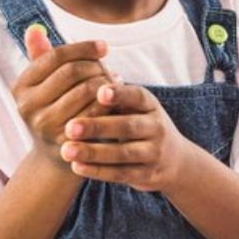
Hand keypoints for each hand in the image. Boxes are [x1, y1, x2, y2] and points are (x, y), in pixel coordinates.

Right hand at [13, 25, 117, 163]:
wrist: (57, 156)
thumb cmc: (54, 109)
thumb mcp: (43, 85)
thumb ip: (41, 57)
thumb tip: (35, 29)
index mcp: (20, 86)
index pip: (55, 56)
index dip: (82, 47)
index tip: (104, 46)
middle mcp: (27, 106)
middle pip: (72, 71)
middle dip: (96, 65)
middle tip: (109, 69)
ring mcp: (45, 125)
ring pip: (87, 89)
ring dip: (106, 82)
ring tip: (114, 83)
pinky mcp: (66, 140)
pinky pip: (96, 112)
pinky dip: (109, 103)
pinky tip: (114, 101)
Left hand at [58, 83, 196, 192]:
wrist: (173, 159)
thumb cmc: (139, 122)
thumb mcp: (132, 105)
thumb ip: (108, 90)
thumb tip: (74, 64)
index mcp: (149, 104)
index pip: (136, 95)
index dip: (119, 94)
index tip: (99, 91)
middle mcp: (155, 127)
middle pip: (127, 126)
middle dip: (97, 127)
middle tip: (70, 127)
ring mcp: (154, 152)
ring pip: (122, 153)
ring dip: (93, 152)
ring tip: (66, 151)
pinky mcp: (147, 174)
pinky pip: (120, 173)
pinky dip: (97, 171)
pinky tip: (76, 167)